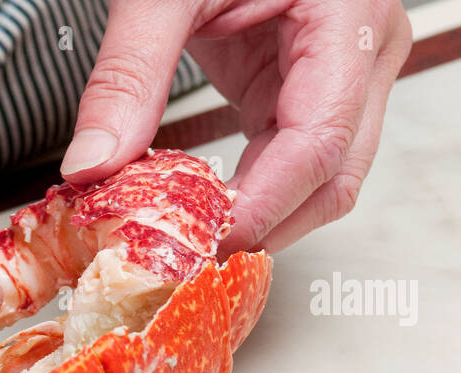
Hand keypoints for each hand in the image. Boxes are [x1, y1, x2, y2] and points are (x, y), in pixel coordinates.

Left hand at [59, 0, 411, 253]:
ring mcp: (348, 71)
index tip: (199, 244)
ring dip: (258, 217)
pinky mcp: (311, 84)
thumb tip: (92, 167)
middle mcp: (368, 50)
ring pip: (321, 179)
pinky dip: (247, 190)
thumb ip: (128, 74)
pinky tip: (196, 208)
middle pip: (334, 178)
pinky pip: (291, 158)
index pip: (319, 143)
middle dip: (264, 228)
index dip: (262, 207)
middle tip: (185, 259)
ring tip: (184, 241)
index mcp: (350, 17)